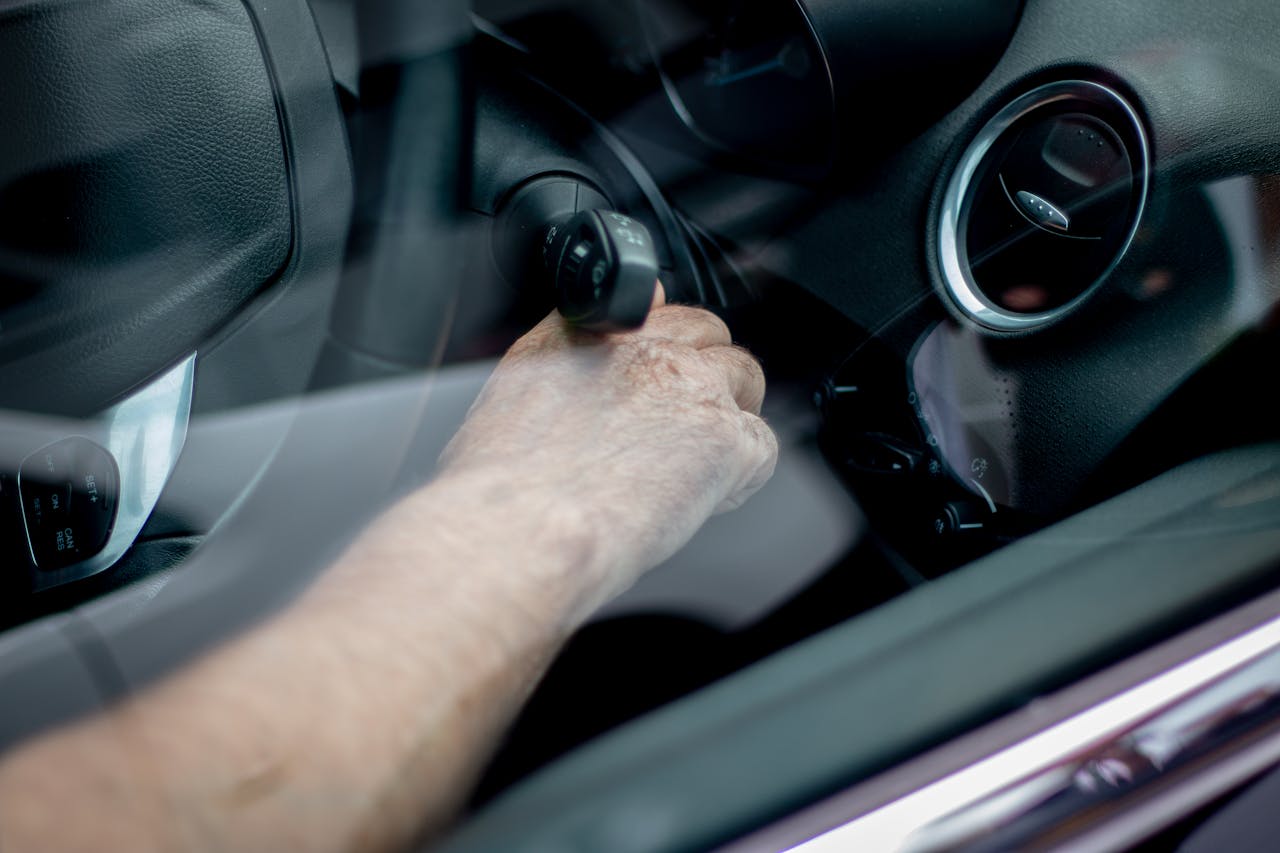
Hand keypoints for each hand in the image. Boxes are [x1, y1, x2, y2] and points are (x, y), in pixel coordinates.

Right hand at [438, 285, 777, 600]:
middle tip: (679, 427)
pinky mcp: (725, 437)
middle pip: (708, 333)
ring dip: (730, 416)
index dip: (662, 344)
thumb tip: (582, 346)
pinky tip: (701, 499)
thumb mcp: (510, 393)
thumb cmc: (500, 484)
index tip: (657, 371)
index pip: (653, 304)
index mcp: (586, 329)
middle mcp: (644, 345)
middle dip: (703, 373)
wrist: (524, 525)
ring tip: (695, 464)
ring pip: (744, 378)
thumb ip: (561, 357)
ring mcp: (691, 385)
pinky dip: (740, 475)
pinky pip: (760, 445)